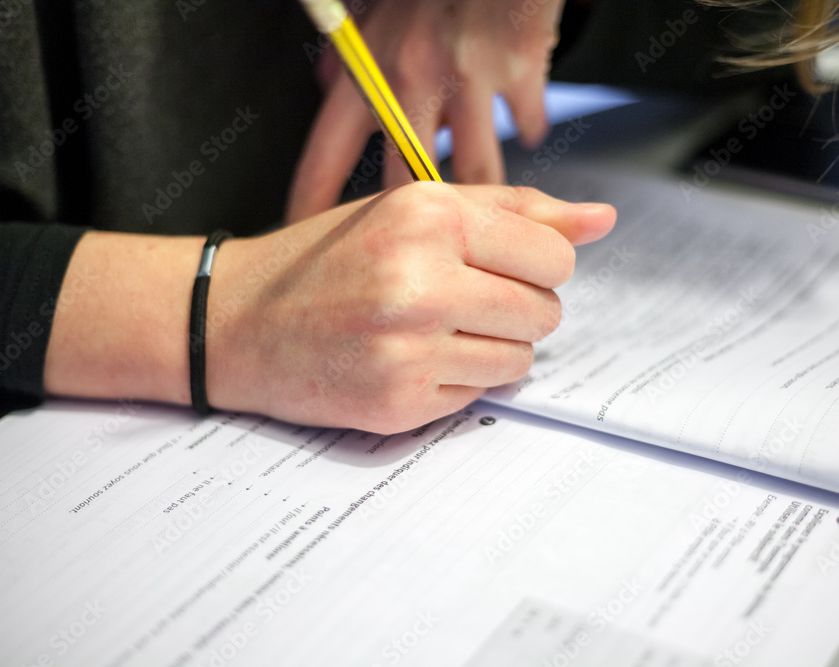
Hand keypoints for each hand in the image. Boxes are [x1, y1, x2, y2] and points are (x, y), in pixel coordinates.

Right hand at [209, 183, 613, 432]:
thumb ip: (514, 210)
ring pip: (519, 361)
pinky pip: (477, 397)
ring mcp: (408, 348)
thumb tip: (603, 220)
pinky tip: (407, 360)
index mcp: (429, 216)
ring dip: (491, 350)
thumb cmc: (327, 258)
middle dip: (516, 309)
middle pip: (545, 313)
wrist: (235, 321)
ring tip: (432, 331)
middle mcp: (421, 281)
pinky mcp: (398, 402)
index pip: (556, 257)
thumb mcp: (412, 209)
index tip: (500, 268)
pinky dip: (455, 382)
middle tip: (460, 301)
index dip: (537, 267)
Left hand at [287, 0, 564, 220]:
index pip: (328, 155)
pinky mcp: (520, 73)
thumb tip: (325, 86)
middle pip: (406, 183)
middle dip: (415, 225)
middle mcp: (413, 80)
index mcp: (368, 70)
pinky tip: (526, 125)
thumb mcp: (373, 7)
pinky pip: (527, 126)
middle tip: (420, 247)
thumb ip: (349, 54)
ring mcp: (468, 80)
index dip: (314, 203)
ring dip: (486, 191)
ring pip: (478, 173)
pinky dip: (529, 130)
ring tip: (489, 202)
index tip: (305, 236)